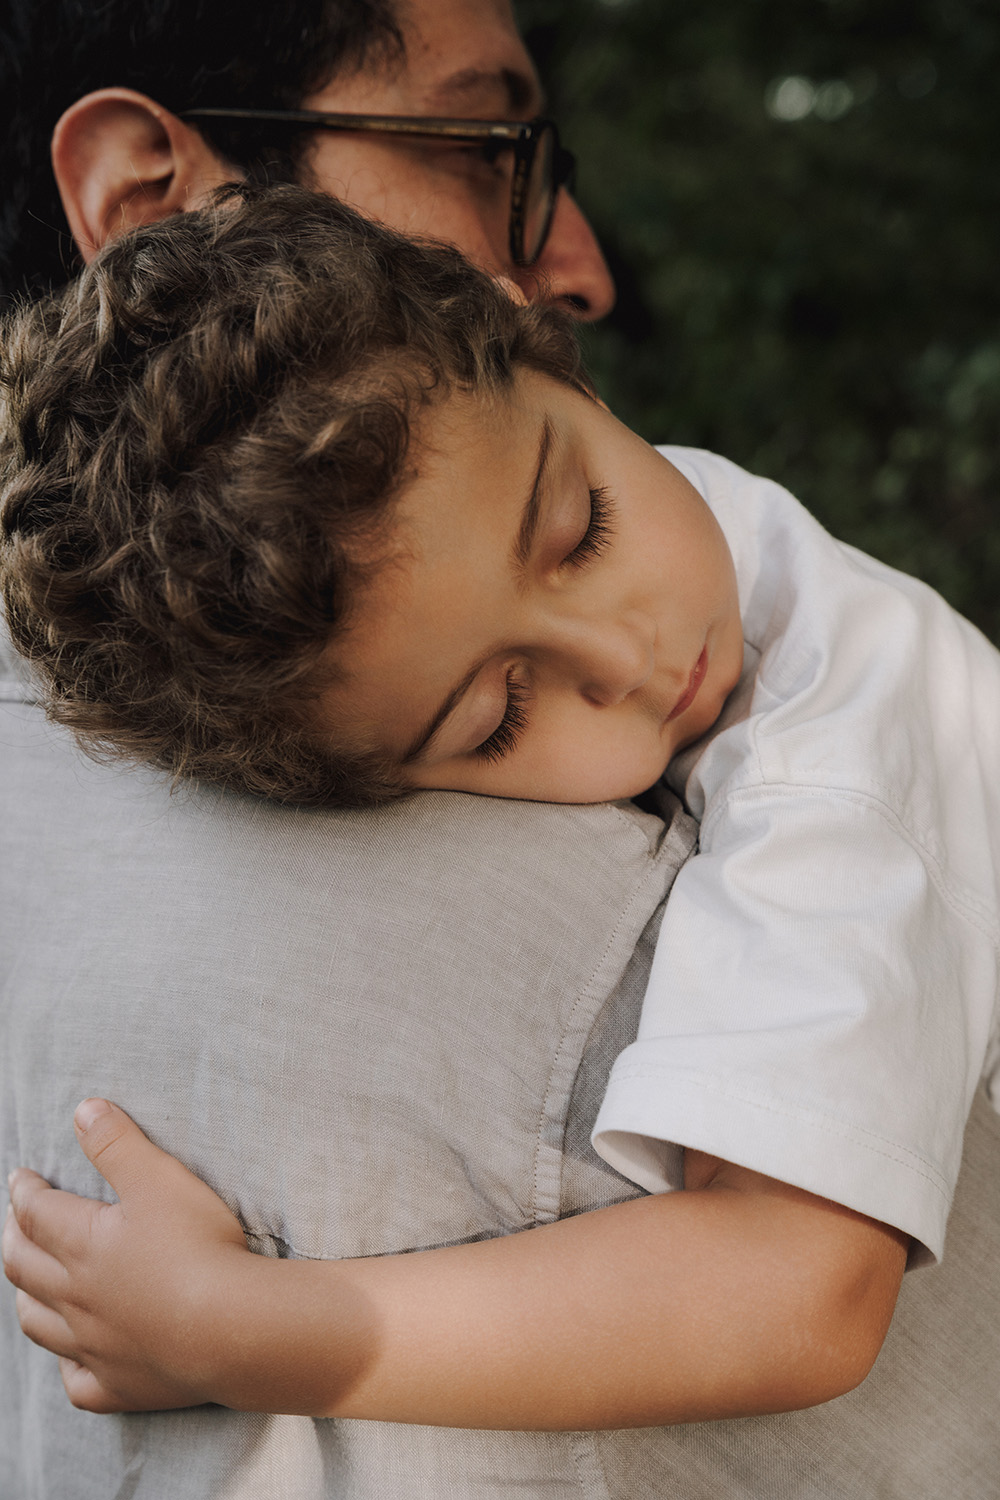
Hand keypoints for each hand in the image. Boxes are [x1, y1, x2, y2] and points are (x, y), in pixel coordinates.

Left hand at [2, 1099, 252, 1412]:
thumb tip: (83, 1111)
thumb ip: (118, 1144)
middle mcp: (75, 1297)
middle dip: (13, 1238)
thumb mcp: (159, 1178)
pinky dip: (67, 1365)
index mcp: (82, 1244)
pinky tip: (74, 1356)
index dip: (24, 1191)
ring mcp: (93, 1346)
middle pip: (24, 1267)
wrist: (229, 1329)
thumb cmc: (196, 1247)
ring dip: (26, 1297)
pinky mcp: (118, 1385)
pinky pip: (77, 1382)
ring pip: (39, 1324)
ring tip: (27, 1282)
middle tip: (13, 1221)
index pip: (37, 1212)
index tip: (19, 1176)